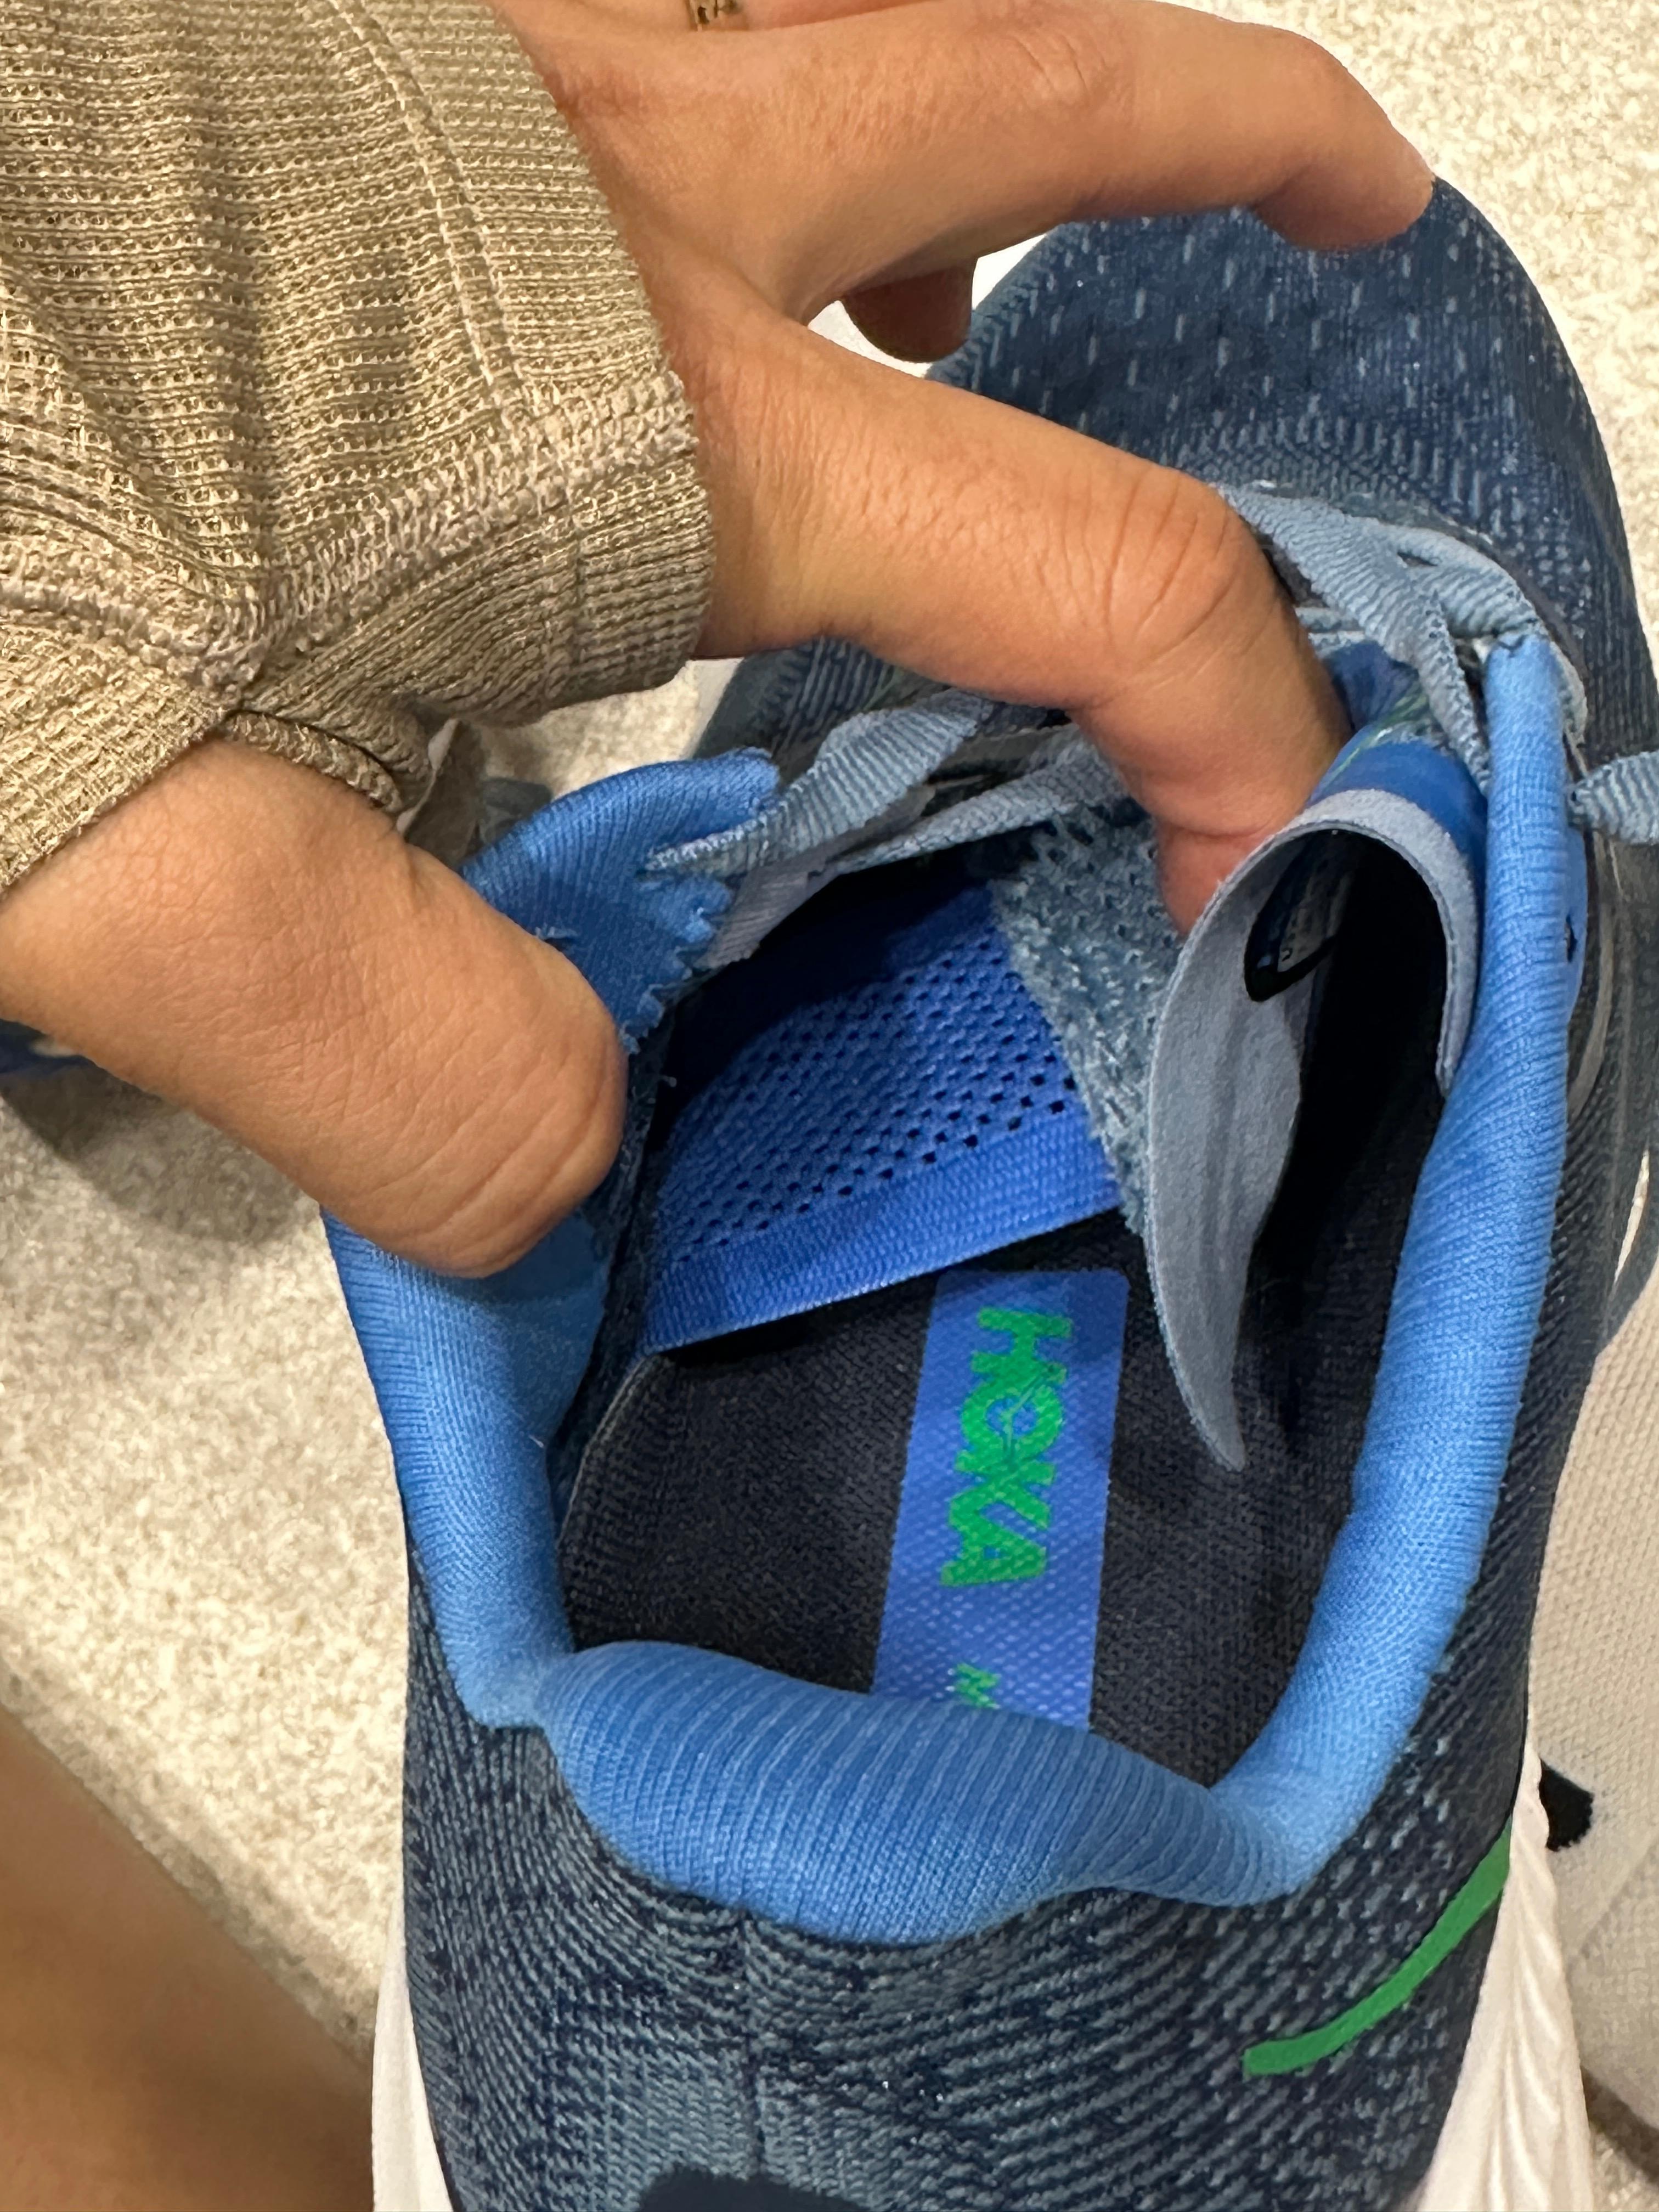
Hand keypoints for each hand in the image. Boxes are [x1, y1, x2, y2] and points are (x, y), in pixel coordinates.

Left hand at [0, 0, 1428, 1275]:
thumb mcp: (160, 886)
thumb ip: (411, 1064)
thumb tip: (574, 1189)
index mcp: (650, 412)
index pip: (1085, 568)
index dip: (1233, 726)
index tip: (1250, 869)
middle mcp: (620, 175)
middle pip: (1052, 89)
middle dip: (1255, 150)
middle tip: (1364, 216)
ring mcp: (486, 54)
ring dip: (1002, 110)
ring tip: (1022, 256)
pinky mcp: (355, 39)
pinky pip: (645, 11)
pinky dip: (752, 92)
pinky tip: (695, 216)